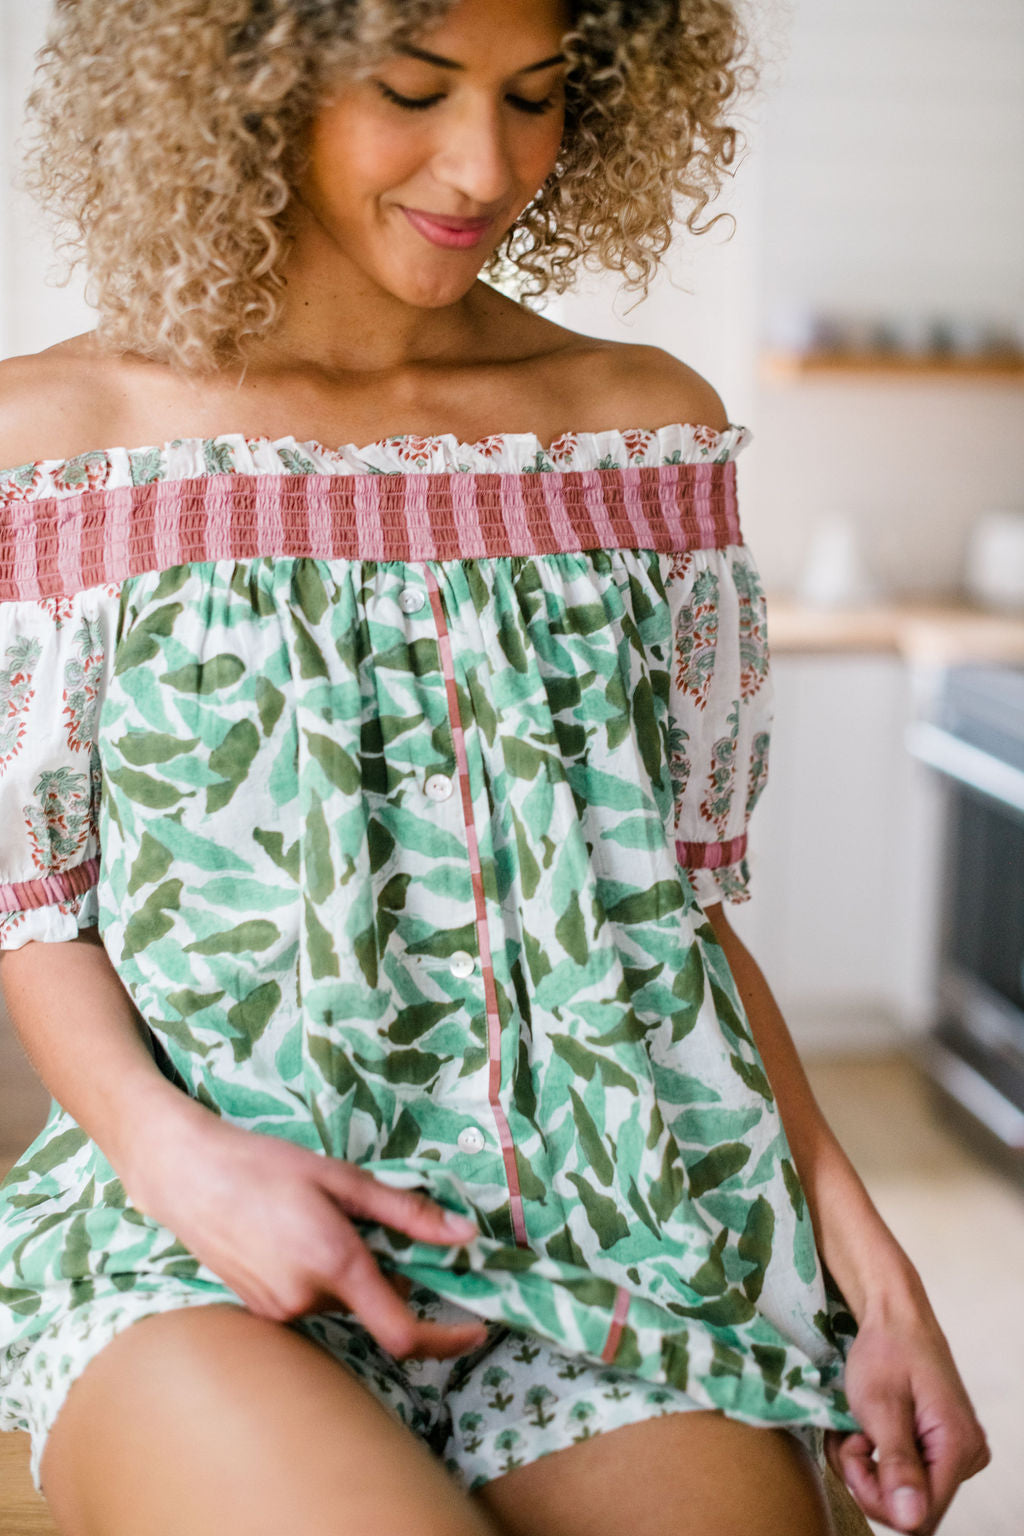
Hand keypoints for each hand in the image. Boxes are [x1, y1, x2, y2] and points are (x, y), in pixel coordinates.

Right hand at [125, 1103, 489, 1361]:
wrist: (187, 1175)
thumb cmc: (265, 1165)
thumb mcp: (342, 1178)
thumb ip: (406, 1212)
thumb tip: (463, 1235)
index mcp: (335, 1264)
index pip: (402, 1332)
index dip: (446, 1340)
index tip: (475, 1330)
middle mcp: (307, 1300)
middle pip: (372, 1307)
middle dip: (387, 1277)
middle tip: (375, 1227)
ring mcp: (280, 1312)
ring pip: (341, 1302)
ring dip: (350, 1273)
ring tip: (320, 1218)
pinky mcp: (260, 1311)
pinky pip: (311, 1301)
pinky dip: (321, 1277)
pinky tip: (295, 1234)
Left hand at [824, 1288, 990, 1533]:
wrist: (895, 1316)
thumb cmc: (886, 1352)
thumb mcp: (880, 1406)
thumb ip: (898, 1464)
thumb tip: (911, 1521)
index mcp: (957, 1447)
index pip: (921, 1515)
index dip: (878, 1498)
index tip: (852, 1454)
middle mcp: (966, 1457)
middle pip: (913, 1508)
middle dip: (869, 1481)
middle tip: (849, 1439)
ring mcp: (956, 1453)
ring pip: (904, 1494)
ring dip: (867, 1469)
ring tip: (853, 1430)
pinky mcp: (941, 1447)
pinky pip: (907, 1476)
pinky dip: (876, 1460)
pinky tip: (864, 1432)